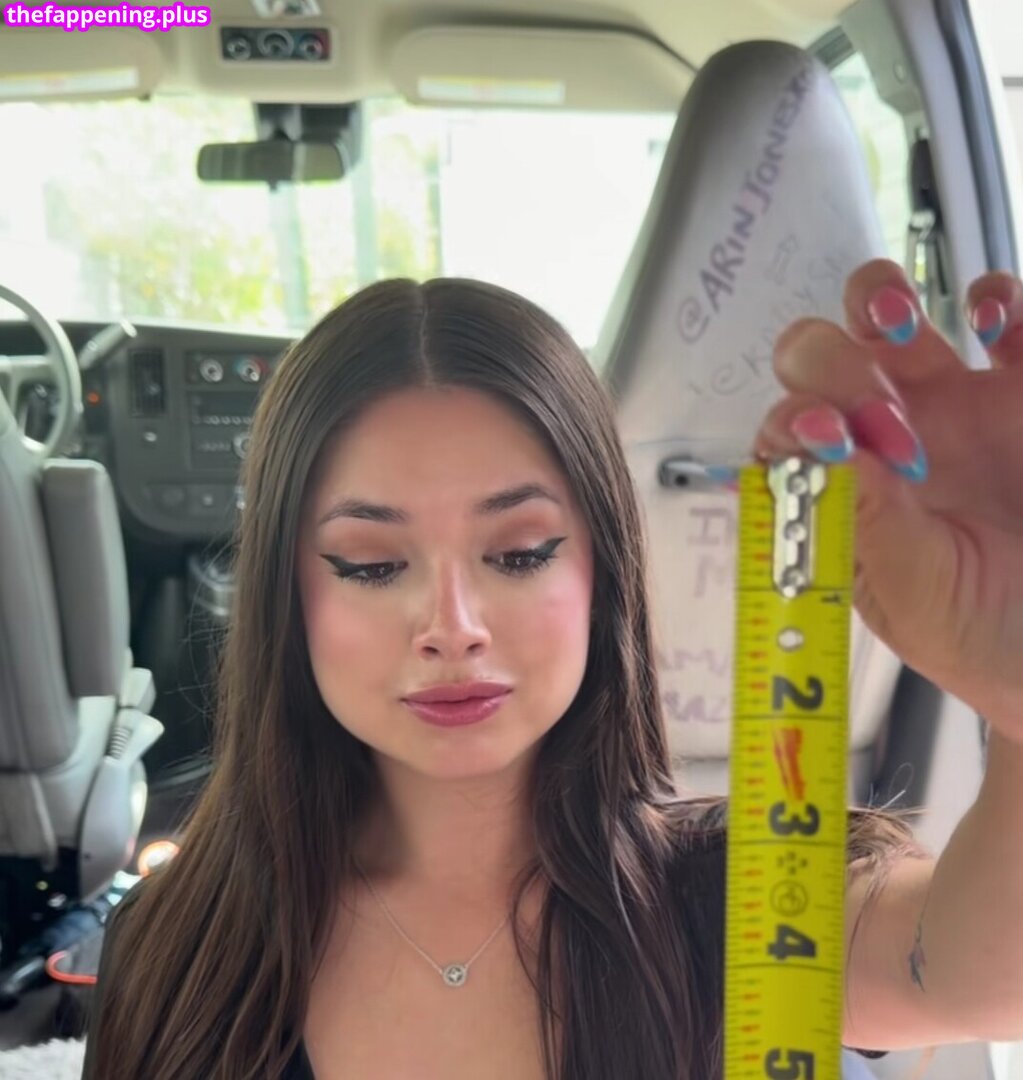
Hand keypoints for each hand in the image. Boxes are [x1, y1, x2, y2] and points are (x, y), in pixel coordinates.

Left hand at [753, 258, 1022, 740]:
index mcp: (844, 492)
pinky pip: (1003, 309)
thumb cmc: (987, 634)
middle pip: (817, 358)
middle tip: (893, 425)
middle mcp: (883, 437)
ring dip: (878, 300)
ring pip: (885, 311)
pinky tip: (998, 328)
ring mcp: (953, 401)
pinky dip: (997, 297)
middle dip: (836, 368)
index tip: (834, 439)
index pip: (785, 431)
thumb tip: (819, 450)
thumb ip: (871, 524)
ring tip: (899, 326)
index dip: (796, 422)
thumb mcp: (920, 597)